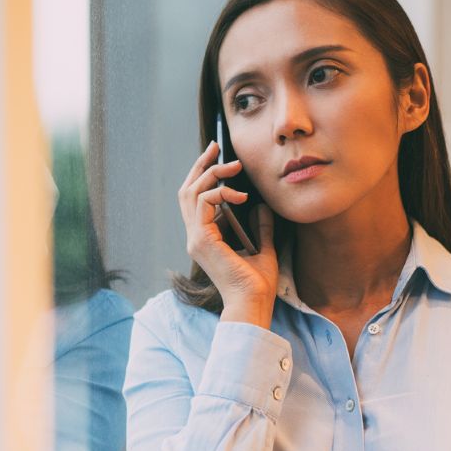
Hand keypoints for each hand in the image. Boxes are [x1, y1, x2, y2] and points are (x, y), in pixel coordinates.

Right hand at [178, 141, 277, 327]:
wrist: (253, 303)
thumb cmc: (257, 284)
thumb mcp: (263, 248)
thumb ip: (260, 227)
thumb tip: (262, 207)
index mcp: (206, 238)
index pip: (196, 200)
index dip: (203, 175)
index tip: (218, 157)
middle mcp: (196, 237)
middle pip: (187, 191)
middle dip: (200, 165)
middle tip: (216, 146)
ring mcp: (196, 238)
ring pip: (191, 192)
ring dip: (211, 174)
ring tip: (234, 167)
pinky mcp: (202, 239)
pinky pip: (203, 202)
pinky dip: (220, 192)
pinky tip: (240, 195)